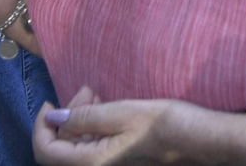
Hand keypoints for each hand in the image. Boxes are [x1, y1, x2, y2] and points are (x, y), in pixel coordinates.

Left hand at [34, 89, 245, 165]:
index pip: (46, 151)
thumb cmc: (168, 124)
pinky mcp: (120, 159)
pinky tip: (106, 106)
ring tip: (97, 93)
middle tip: (87, 89)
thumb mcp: (125, 112)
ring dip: (80, 119)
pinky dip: (93, 125)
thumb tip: (54, 118)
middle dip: (65, 116)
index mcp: (93, 163)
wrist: (204, 140)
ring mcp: (110, 164)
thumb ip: (86, 117)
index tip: (50, 101)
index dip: (41, 126)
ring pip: (77, 146)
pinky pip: (93, 145)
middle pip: (60, 149)